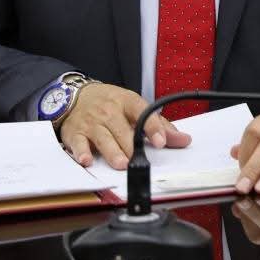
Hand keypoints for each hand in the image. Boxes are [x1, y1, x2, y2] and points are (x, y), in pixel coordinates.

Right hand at [56, 82, 189, 169]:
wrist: (76, 95)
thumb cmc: (111, 104)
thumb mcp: (135, 107)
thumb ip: (159, 125)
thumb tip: (184, 140)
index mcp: (127, 102)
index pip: (142, 112)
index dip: (153, 127)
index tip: (161, 141)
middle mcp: (109, 111)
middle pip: (121, 129)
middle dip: (130, 145)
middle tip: (138, 160)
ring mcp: (91, 122)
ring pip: (103, 137)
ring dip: (112, 151)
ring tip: (121, 164)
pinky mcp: (75, 133)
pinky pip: (78, 143)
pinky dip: (81, 152)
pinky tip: (86, 160)